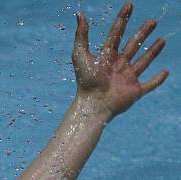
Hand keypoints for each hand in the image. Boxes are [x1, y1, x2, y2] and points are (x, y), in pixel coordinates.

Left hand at [72, 2, 168, 119]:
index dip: (122, 20)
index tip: (129, 5)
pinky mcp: (135, 91)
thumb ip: (81, 35)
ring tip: (162, 40)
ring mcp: (127, 78)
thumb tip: (79, 15)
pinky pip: (149, 85)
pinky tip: (165, 72)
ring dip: (153, 52)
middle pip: (133, 45)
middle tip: (153, 22)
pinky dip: (158, 79)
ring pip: (143, 62)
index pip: (116, 34)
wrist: (93, 104)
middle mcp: (118, 66)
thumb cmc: (85, 82)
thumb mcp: (80, 55)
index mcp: (106, 57)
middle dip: (143, 33)